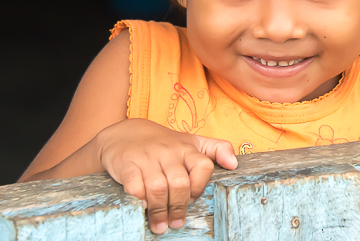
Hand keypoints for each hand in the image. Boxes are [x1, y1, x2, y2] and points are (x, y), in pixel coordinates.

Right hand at [96, 119, 236, 234]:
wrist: (125, 133)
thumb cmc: (164, 144)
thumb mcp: (192, 142)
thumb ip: (216, 149)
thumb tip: (234, 164)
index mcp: (187, 148)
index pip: (203, 166)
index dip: (200, 186)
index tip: (192, 199)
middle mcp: (168, 151)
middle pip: (180, 183)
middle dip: (179, 207)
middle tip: (176, 223)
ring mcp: (147, 157)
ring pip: (159, 188)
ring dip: (160, 211)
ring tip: (160, 225)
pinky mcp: (127, 164)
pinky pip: (135, 186)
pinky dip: (140, 200)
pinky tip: (143, 208)